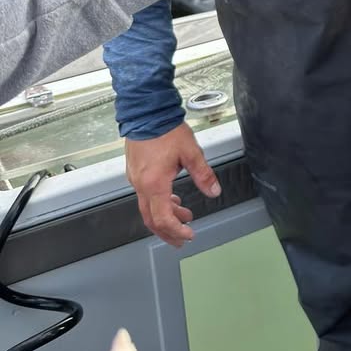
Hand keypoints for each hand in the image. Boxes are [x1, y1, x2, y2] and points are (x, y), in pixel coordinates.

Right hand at [126, 122, 218, 246]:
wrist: (146, 112)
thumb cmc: (165, 129)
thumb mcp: (191, 153)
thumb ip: (203, 175)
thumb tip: (214, 192)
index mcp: (154, 184)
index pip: (163, 218)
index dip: (176, 231)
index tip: (188, 235)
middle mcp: (141, 184)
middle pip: (151, 218)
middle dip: (168, 231)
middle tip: (183, 239)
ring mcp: (135, 178)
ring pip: (148, 207)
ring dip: (165, 215)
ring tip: (184, 216)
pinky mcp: (135, 171)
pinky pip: (145, 195)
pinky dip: (159, 203)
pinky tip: (172, 198)